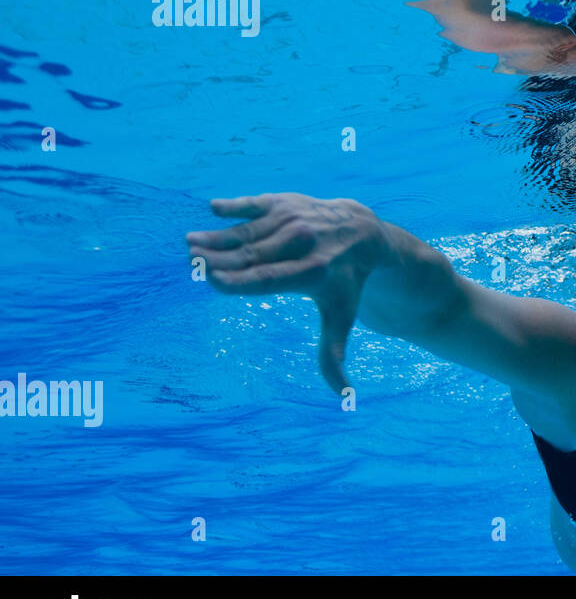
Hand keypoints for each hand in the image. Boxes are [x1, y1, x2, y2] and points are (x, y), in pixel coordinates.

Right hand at [186, 193, 391, 392]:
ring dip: (218, 236)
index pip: (269, 279)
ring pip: (249, 230)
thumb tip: (344, 397)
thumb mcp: (342, 316)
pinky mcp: (287, 201)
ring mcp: (294, 218)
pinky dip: (236, 206)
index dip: (239, 280)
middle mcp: (303, 242)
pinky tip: (214, 208)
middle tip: (191, 262)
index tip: (211, 280)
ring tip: (190, 243)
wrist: (362, 233)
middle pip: (254, 254)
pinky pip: (256, 203)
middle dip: (220, 257)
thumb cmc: (345, 283)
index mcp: (313, 273)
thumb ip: (333, 354)